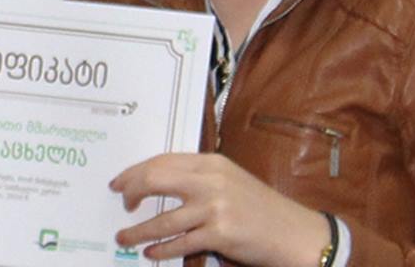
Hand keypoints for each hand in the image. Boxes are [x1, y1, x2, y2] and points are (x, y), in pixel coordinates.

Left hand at [110, 153, 330, 266]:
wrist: (294, 233)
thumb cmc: (260, 208)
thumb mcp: (230, 180)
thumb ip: (198, 178)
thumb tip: (155, 182)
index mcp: (212, 163)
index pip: (162, 161)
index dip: (135, 172)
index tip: (120, 183)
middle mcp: (211, 181)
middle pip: (155, 179)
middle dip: (132, 192)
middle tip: (122, 205)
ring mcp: (215, 208)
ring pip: (162, 220)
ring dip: (138, 231)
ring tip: (124, 237)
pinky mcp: (220, 235)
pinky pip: (179, 243)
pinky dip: (160, 250)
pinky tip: (150, 253)